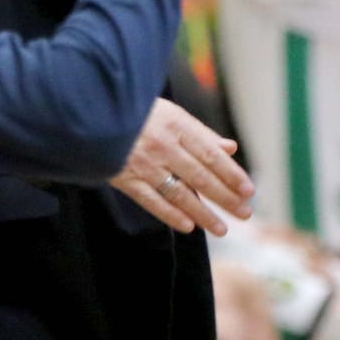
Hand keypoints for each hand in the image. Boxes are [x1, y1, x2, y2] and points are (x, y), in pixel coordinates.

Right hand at [111, 98, 254, 234]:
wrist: (91, 113)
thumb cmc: (137, 111)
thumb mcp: (172, 113)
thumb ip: (201, 133)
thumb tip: (230, 148)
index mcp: (178, 126)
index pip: (211, 155)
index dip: (232, 174)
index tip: (249, 190)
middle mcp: (164, 146)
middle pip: (201, 177)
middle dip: (225, 197)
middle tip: (244, 213)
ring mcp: (144, 164)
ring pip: (179, 193)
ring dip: (203, 213)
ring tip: (221, 228)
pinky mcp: (125, 178)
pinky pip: (151, 200)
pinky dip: (170, 214)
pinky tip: (188, 226)